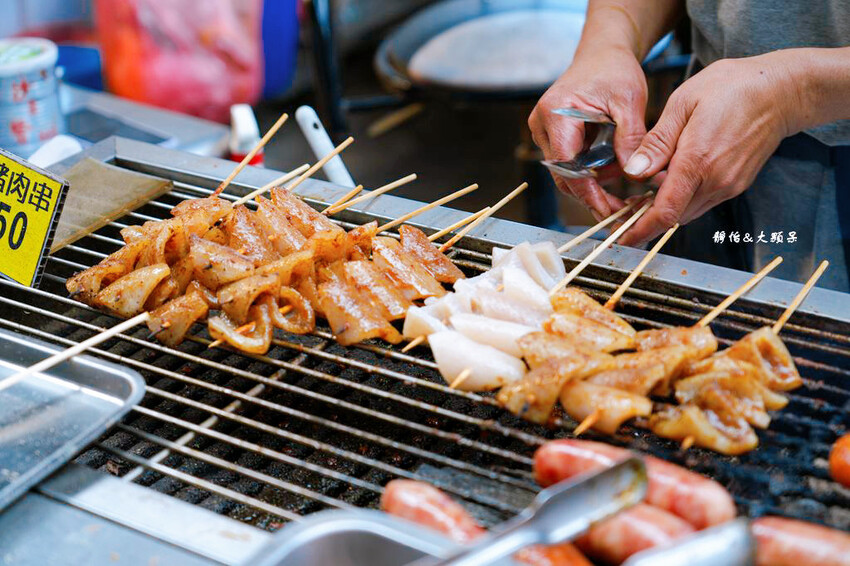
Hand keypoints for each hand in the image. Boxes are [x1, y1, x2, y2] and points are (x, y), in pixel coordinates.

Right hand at [529, 46, 648, 219]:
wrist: (601, 53)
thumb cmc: (613, 70)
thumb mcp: (629, 101)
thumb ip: (630, 138)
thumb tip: (633, 174)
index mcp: (556, 114)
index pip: (567, 165)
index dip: (587, 191)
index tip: (608, 210)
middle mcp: (542, 125)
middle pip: (563, 174)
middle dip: (591, 195)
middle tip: (619, 210)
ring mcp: (544, 131)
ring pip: (565, 172)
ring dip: (593, 184)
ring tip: (622, 187)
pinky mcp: (552, 136)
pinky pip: (569, 163)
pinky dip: (590, 172)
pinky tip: (612, 173)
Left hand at [618, 52, 800, 245]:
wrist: (780, 91)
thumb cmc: (731, 88)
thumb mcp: (682, 103)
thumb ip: (657, 142)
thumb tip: (633, 171)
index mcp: (698, 161)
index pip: (666, 211)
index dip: (641, 229)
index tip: (623, 239)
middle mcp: (716, 181)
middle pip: (673, 215)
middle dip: (647, 218)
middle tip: (625, 205)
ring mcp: (729, 186)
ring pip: (687, 211)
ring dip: (665, 207)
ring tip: (645, 190)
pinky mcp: (736, 185)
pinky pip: (702, 201)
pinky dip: (683, 198)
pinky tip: (672, 179)